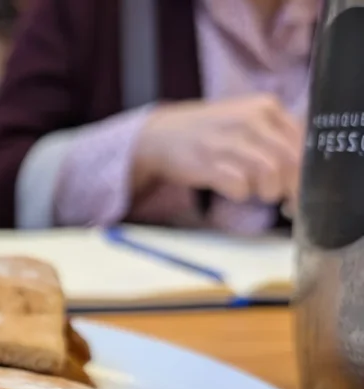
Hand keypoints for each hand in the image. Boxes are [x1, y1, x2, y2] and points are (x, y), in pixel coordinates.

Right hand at [133, 94, 303, 204]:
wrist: (162, 135)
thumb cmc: (211, 133)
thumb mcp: (248, 120)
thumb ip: (277, 135)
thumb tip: (305, 167)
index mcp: (266, 107)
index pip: (302, 142)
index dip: (306, 170)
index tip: (301, 188)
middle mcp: (250, 120)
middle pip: (290, 160)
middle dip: (290, 187)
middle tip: (285, 201)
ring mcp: (228, 141)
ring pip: (270, 174)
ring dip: (268, 192)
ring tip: (258, 193)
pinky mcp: (208, 164)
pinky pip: (240, 186)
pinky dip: (242, 194)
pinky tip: (233, 190)